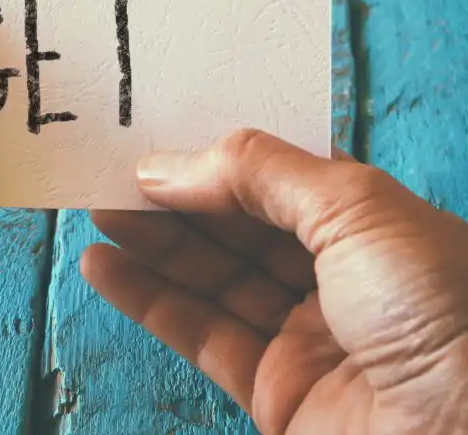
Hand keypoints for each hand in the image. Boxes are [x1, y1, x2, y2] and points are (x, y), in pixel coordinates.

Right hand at [81, 129, 467, 434]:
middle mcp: (340, 278)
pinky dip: (147, 299)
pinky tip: (104, 265)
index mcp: (374, 226)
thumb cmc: (442, 314)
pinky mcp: (272, 391)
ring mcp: (305, 337)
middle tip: (112, 170)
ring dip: (151, 242)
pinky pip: (198, 334)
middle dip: (176, 197)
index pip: (281, 179)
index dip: (218, 157)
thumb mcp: (354, 210)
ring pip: (212, 278)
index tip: (159, 138)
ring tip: (96, 208)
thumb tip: (170, 164)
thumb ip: (259, 173)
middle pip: (239, 226)